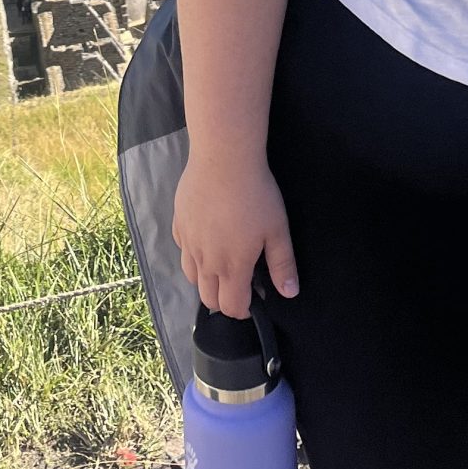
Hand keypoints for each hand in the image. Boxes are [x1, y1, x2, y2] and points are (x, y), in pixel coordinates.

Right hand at [173, 149, 299, 315]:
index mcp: (232, 267)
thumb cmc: (255, 194)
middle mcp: (205, 262)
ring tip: (221, 262)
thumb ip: (282, 264)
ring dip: (206, 279)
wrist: (223, 158)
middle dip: (223, 300)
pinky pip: (182, 249)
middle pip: (208, 299)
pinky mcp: (178, 224)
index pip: (232, 307)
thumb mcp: (277, 229)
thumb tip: (289, 293)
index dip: (243, 310)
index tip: (253, 298)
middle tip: (239, 282)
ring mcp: (188, 243)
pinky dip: (193, 253)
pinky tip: (205, 237)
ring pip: (192, 277)